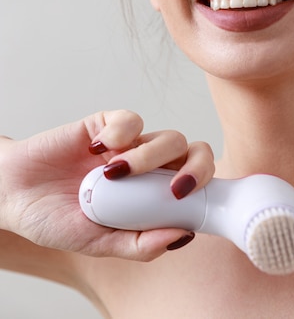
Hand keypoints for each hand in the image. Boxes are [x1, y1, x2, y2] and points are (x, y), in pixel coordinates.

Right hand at [0, 110, 214, 260]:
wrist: (12, 194)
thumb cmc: (55, 219)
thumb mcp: (97, 243)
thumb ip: (140, 243)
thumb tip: (184, 235)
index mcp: (151, 196)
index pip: (196, 182)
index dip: (204, 186)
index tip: (186, 202)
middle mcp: (147, 169)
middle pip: (193, 152)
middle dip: (195, 167)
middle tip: (174, 189)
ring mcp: (130, 145)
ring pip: (168, 137)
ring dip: (148, 157)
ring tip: (113, 174)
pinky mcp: (107, 125)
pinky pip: (130, 120)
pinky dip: (119, 133)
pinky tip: (95, 149)